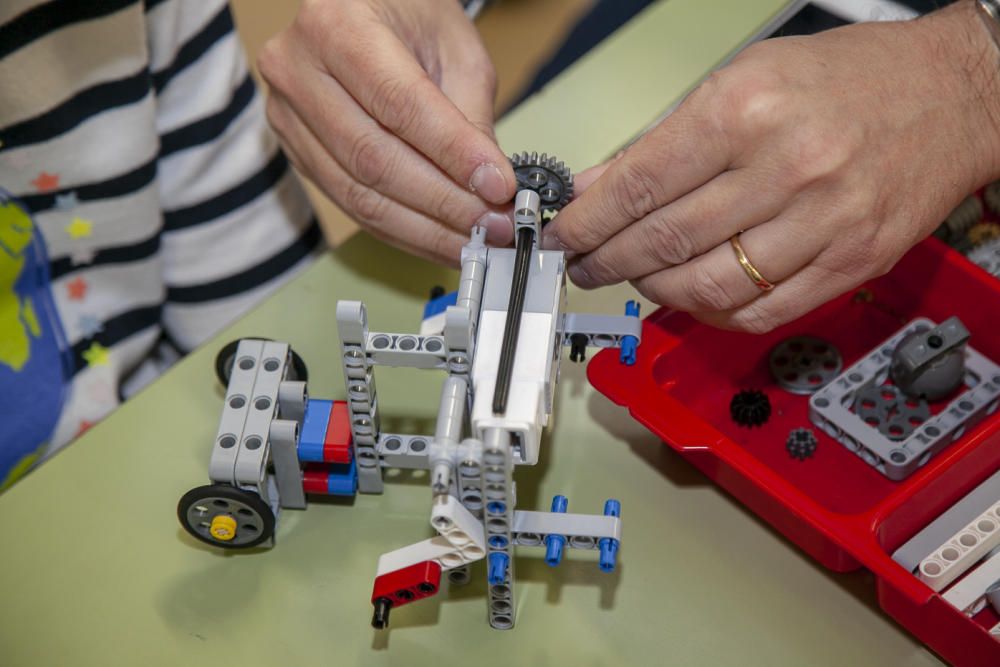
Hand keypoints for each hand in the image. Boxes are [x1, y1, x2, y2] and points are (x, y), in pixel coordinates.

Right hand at [258, 0, 515, 263]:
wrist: (365, 12)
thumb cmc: (410, 16)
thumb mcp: (455, 49)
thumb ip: (469, 119)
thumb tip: (491, 190)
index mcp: (337, 24)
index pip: (399, 104)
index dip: (451, 153)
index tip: (497, 186)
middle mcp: (298, 69)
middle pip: (373, 158)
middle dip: (442, 203)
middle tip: (493, 225)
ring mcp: (288, 115)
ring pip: (358, 194)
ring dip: (424, 229)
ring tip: (475, 240)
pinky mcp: (296, 152)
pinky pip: (351, 206)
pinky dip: (402, 230)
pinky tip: (440, 239)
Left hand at [544, 2, 999, 331]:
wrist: (953, 94)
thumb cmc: (847, 78)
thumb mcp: (743, 79)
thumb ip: (665, 140)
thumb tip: (600, 186)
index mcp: (746, 111)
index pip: (640, 185)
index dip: (588, 222)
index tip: (565, 236)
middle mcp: (785, 169)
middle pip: (665, 240)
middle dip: (607, 261)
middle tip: (584, 266)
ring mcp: (823, 223)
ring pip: (707, 287)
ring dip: (652, 292)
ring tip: (632, 280)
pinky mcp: (849, 262)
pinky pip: (761, 312)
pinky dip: (711, 314)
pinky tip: (688, 298)